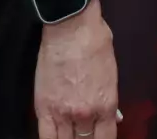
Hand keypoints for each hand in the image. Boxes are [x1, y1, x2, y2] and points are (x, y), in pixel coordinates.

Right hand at [34, 0, 117, 138]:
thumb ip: (110, 100)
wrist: (71, 29)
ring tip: (71, 134)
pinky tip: (55, 138)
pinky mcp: (43, 109)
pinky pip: (45, 137)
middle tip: (84, 133)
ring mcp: (63, 114)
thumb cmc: (96, 43)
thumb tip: (113, 117)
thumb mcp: (112, 73)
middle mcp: (86, 115)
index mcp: (107, 105)